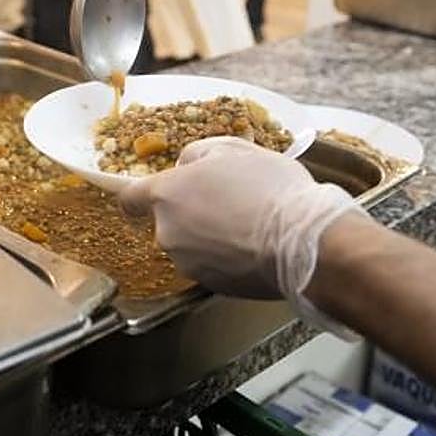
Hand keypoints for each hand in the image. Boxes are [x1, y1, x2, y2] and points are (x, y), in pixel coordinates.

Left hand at [119, 136, 363, 310]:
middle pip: (169, 220)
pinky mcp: (210, 286)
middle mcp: (168, 232)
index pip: (130, 198)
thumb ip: (196, 155)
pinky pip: (210, 266)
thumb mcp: (232, 150)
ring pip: (190, 245)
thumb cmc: (270, 190)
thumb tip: (185, 167)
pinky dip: (224, 258)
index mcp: (167, 195)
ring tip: (248, 224)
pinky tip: (253, 246)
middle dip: (191, 212)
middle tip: (229, 201)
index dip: (136, 196)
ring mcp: (188, 263)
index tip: (143, 197)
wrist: (305, 243)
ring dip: (209, 236)